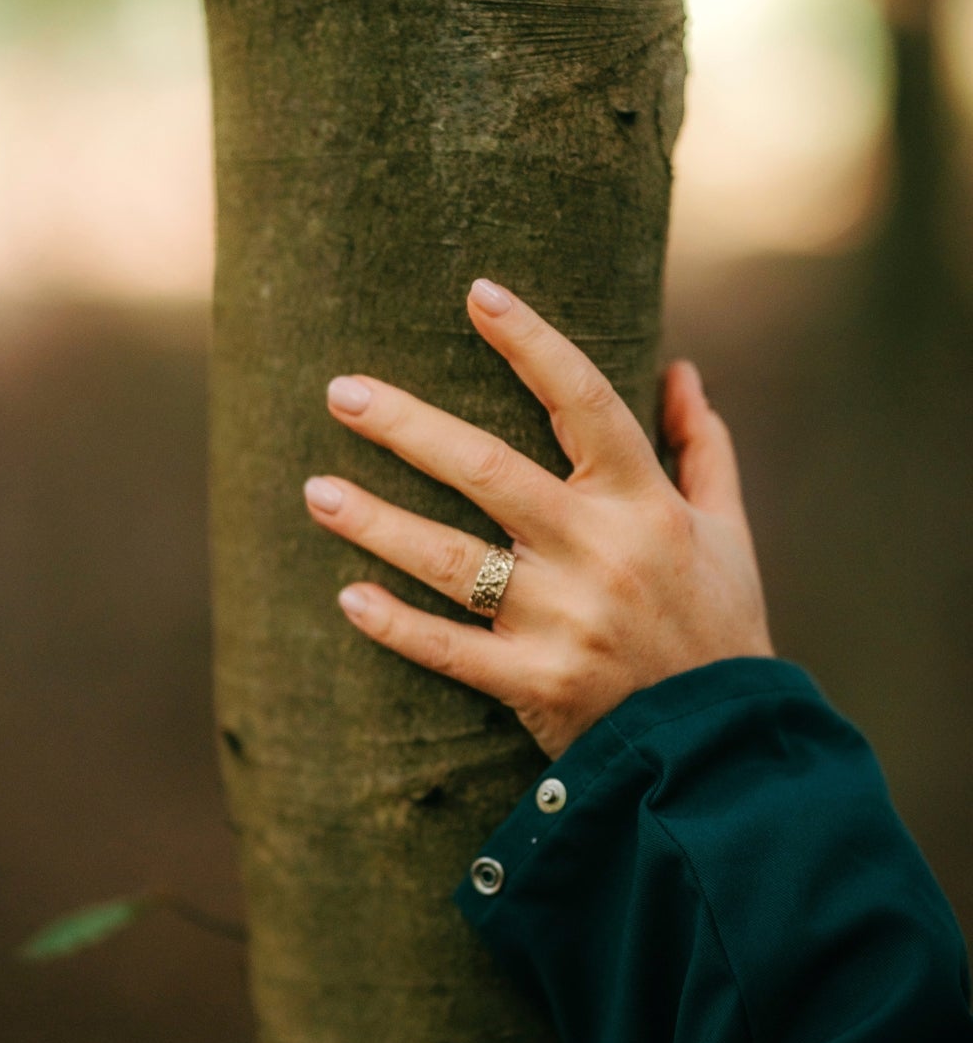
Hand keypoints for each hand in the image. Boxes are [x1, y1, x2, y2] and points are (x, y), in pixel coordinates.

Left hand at [303, 279, 773, 758]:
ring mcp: (564, 620)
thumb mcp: (728, 531)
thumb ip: (704, 448)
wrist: (725, 748)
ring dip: (376, 521)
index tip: (479, 294)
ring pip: (451, 559)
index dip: (531, 342)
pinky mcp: (536, 683)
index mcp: (646, 504)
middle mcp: (600, 551)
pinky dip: (396, 624)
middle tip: (340, 390)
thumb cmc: (720, 626)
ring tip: (314, 489)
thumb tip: (682, 368)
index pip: (583, 401)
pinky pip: (450, 650)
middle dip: (407, 425)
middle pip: (488, 469)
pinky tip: (348, 597)